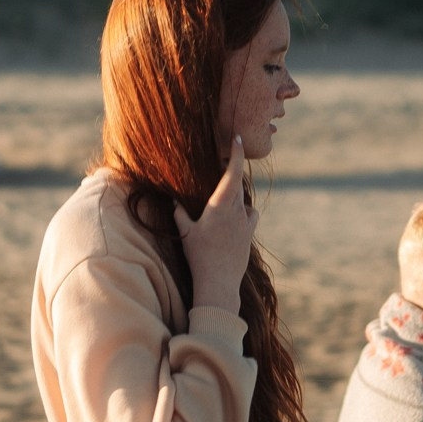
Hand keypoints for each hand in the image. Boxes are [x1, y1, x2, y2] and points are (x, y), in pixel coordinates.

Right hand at [173, 137, 257, 313]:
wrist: (219, 283)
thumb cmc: (199, 257)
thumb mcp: (185, 233)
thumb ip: (179, 214)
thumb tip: (172, 200)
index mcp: (220, 206)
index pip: (232, 173)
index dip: (237, 153)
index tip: (238, 138)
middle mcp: (236, 211)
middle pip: (238, 183)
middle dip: (230, 173)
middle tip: (221, 167)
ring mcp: (245, 223)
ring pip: (244, 200)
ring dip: (236, 197)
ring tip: (221, 204)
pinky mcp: (250, 234)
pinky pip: (249, 216)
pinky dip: (243, 213)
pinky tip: (232, 221)